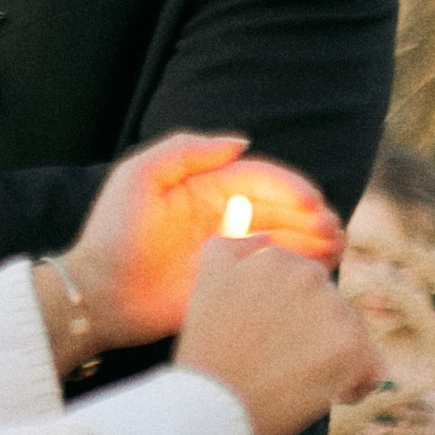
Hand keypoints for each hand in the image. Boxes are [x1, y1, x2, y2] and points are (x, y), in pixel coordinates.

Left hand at [61, 132, 343, 351]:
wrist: (99, 293)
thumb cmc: (114, 231)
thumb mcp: (140, 176)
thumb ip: (186, 149)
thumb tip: (241, 141)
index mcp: (207, 187)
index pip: (260, 180)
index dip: (291, 188)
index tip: (313, 201)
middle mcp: (224, 216)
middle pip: (280, 210)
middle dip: (310, 217)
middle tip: (333, 230)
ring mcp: (229, 252)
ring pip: (282, 241)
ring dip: (313, 242)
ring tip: (336, 247)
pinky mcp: (230, 286)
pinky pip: (270, 275)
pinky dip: (297, 270)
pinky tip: (319, 270)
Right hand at [173, 239, 378, 434]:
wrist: (212, 407)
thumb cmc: (209, 355)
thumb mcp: (207, 284)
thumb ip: (232, 249)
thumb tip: (264, 237)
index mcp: (277, 258)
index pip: (306, 289)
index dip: (292, 321)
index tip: (269, 343)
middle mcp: (309, 275)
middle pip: (332, 311)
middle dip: (316, 340)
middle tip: (282, 369)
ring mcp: (332, 309)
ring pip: (353, 338)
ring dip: (337, 363)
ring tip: (301, 386)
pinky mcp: (351, 346)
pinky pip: (372, 368)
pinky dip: (357, 386)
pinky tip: (331, 397)